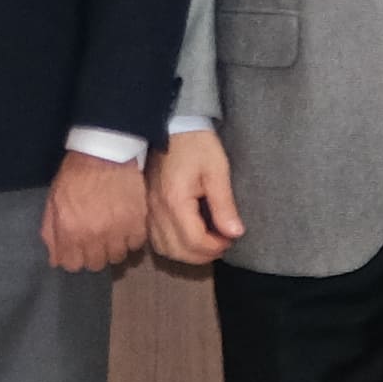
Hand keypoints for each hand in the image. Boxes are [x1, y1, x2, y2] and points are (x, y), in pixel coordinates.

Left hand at [40, 150, 152, 275]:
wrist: (105, 153)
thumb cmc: (75, 175)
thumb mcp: (54, 201)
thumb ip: (51, 232)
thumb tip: (55, 260)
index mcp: (70, 231)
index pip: (72, 265)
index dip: (74, 257)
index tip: (77, 247)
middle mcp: (94, 236)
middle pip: (96, 264)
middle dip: (93, 254)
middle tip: (95, 239)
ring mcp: (118, 231)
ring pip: (117, 257)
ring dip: (113, 248)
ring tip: (112, 233)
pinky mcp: (137, 223)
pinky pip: (136, 244)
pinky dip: (131, 239)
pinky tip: (126, 227)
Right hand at [149, 130, 245, 265]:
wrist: (173, 127)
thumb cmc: (198, 145)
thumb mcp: (217, 171)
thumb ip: (224, 204)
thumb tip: (235, 233)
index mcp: (175, 201)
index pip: (194, 241)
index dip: (216, 246)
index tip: (232, 238)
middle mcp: (157, 210)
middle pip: (178, 251)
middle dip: (204, 254)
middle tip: (222, 243)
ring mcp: (149, 210)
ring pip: (165, 249)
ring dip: (188, 253)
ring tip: (207, 241)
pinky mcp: (147, 208)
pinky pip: (156, 239)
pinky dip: (174, 245)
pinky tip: (189, 235)